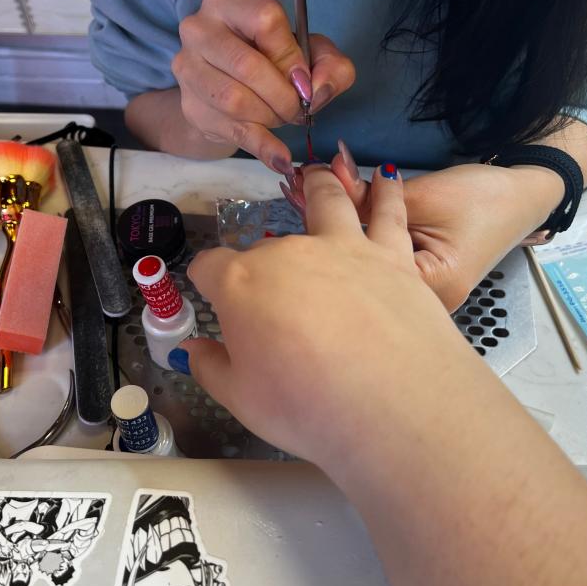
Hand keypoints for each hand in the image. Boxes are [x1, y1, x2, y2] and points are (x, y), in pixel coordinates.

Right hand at [172, 0, 355, 172]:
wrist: (230, 89)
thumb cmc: (272, 61)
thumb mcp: (310, 53)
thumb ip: (331, 65)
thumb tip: (319, 90)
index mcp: (226, 1)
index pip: (264, 20)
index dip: (291, 55)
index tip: (304, 80)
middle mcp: (198, 29)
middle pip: (246, 65)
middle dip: (283, 95)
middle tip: (298, 109)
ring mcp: (188, 69)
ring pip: (235, 100)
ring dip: (270, 117)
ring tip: (282, 118)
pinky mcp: (191, 107)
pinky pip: (230, 130)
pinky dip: (262, 147)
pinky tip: (280, 158)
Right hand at [181, 165, 472, 465]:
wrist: (397, 406)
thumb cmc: (309, 409)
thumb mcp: (242, 399)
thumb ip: (211, 368)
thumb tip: (189, 351)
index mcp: (242, 284)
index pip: (210, 267)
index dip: (205, 279)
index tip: (209, 293)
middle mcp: (289, 253)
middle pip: (265, 245)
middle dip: (260, 260)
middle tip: (271, 290)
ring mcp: (344, 247)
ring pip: (327, 202)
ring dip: (318, 186)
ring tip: (317, 176)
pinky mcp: (393, 255)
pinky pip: (389, 212)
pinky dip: (387, 192)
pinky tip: (387, 177)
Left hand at [322, 143, 563, 309]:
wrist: (522, 199)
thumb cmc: (483, 200)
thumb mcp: (422, 195)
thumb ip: (367, 197)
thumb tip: (322, 184)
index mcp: (428, 291)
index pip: (360, 265)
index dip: (325, 226)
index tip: (298, 188)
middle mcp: (420, 308)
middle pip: (355, 273)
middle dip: (322, 230)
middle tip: (296, 188)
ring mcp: (416, 302)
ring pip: (361, 270)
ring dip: (334, 233)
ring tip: (306, 194)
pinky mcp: (411, 287)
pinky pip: (374, 266)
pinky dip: (355, 239)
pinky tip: (331, 215)